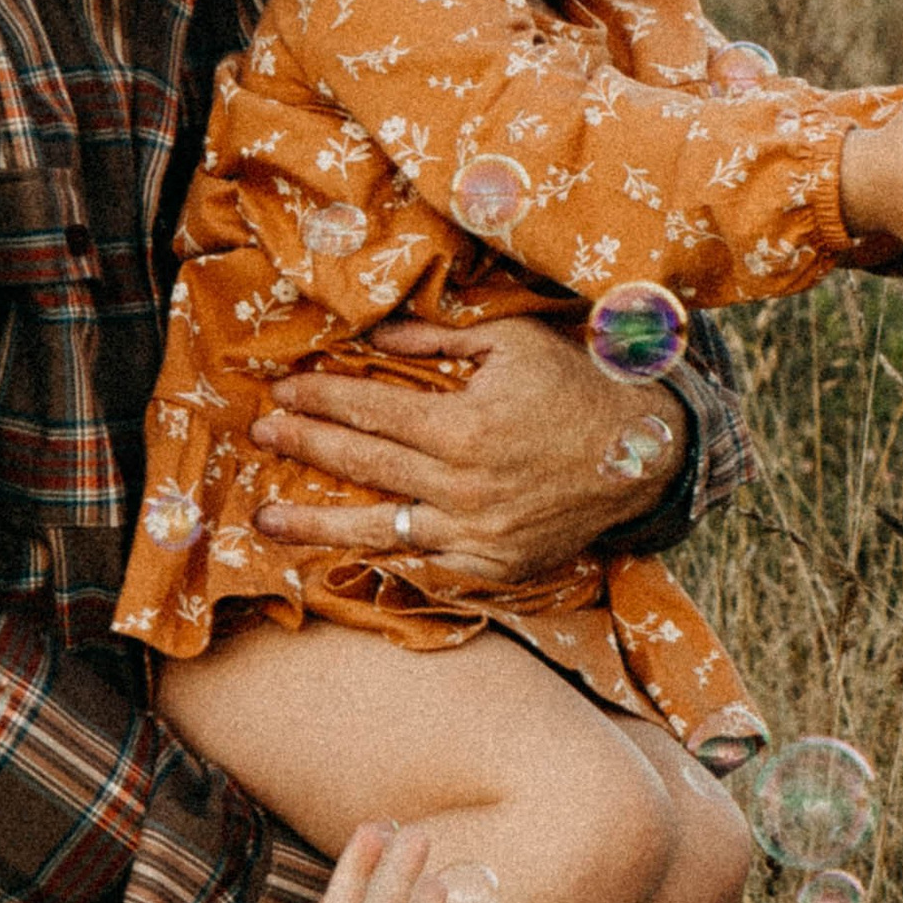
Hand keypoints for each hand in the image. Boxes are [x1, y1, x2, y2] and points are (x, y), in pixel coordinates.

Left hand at [253, 314, 685, 587]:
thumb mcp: (512, 342)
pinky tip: (343, 548)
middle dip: (304, 446)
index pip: (371, 410)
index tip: (282, 390)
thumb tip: (374, 335)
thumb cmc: (575, 386)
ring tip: (263, 520)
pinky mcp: (493, 566)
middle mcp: (464, 487)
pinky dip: (382, 553)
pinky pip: (424, 561)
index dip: (321, 397)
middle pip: (363, 466)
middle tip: (259, 433)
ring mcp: (478, 535)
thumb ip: (437, 340)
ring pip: (379, 530)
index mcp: (465, 426)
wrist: (643, 455)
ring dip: (314, 524)